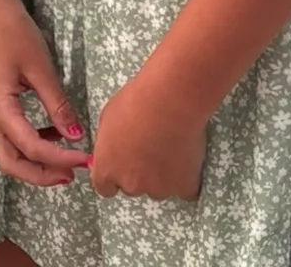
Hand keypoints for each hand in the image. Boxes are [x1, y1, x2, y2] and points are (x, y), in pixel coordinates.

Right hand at [0, 0, 87, 187]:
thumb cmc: (14, 32)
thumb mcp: (40, 68)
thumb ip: (58, 105)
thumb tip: (77, 137)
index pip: (31, 148)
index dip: (60, 158)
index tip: (87, 159)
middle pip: (10, 162)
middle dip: (41, 175)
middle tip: (72, 175)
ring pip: (7, 151)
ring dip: (36, 161)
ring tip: (66, 157)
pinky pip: (9, 134)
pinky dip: (30, 143)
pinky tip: (53, 132)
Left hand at [87, 70, 206, 200]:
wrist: (169, 101)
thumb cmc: (134, 103)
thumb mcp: (107, 119)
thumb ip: (109, 144)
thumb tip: (114, 151)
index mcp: (107, 169)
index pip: (105, 187)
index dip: (113, 177)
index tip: (121, 165)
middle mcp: (131, 185)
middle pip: (132, 187)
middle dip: (137, 173)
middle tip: (147, 150)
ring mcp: (158, 189)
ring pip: (158, 189)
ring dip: (161, 176)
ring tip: (168, 149)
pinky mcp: (183, 188)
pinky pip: (183, 190)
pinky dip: (185, 179)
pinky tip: (185, 158)